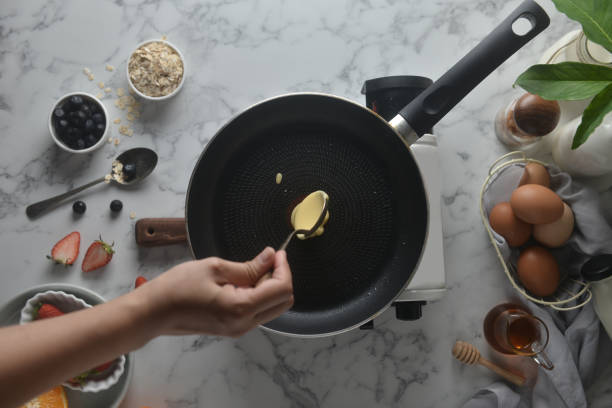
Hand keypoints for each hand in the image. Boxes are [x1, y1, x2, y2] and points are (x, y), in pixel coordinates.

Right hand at [141, 247, 293, 336]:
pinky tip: (243, 280)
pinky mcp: (233, 328)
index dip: (284, 267)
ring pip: (272, 307)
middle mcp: (244, 324)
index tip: (277, 252)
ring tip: (251, 268)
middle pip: (283, 301)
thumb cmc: (176, 289)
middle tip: (267, 258)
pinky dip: (258, 294)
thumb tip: (271, 257)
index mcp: (241, 308)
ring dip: (269, 286)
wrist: (153, 313)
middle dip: (280, 277)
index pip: (281, 289)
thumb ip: (248, 266)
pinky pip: (257, 311)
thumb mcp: (214, 268)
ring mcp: (239, 329)